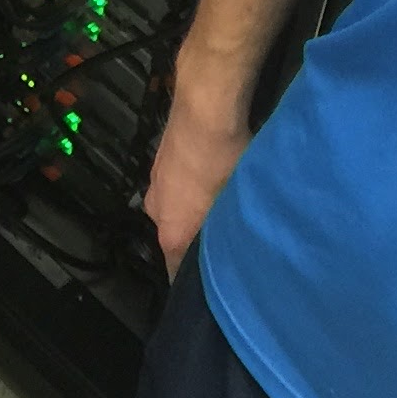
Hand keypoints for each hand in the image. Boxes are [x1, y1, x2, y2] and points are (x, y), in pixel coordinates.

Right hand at [142, 98, 249, 276]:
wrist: (204, 107)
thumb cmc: (223, 162)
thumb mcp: (234, 205)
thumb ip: (230, 238)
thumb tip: (241, 259)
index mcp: (170, 232)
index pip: (175, 273)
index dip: (195, 284)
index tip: (218, 290)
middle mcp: (156, 213)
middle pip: (175, 242)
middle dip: (197, 245)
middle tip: (229, 246)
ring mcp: (155, 185)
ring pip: (175, 214)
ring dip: (195, 217)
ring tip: (224, 212)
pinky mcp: (160, 163)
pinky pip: (176, 191)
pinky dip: (191, 194)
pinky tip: (214, 183)